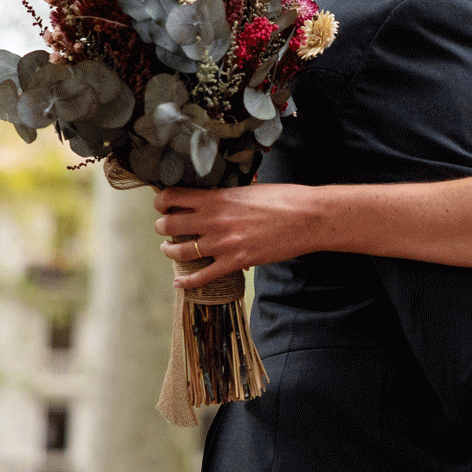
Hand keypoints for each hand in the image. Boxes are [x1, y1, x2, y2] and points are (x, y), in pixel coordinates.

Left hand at [154, 183, 317, 289]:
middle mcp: (215, 220)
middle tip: (165, 228)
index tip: (163, 204)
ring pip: (179, 251)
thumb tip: (216, 197)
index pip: (174, 197)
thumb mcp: (251, 189)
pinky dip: (186, 282)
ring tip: (169, 248)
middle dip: (162, 227)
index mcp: (218, 198)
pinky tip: (178, 282)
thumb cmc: (285, 199)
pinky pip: (202, 276)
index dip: (162, 201)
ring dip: (169, 250)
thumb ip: (228, 195)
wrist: (309, 218)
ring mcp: (224, 243)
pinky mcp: (236, 262)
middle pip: (169, 225)